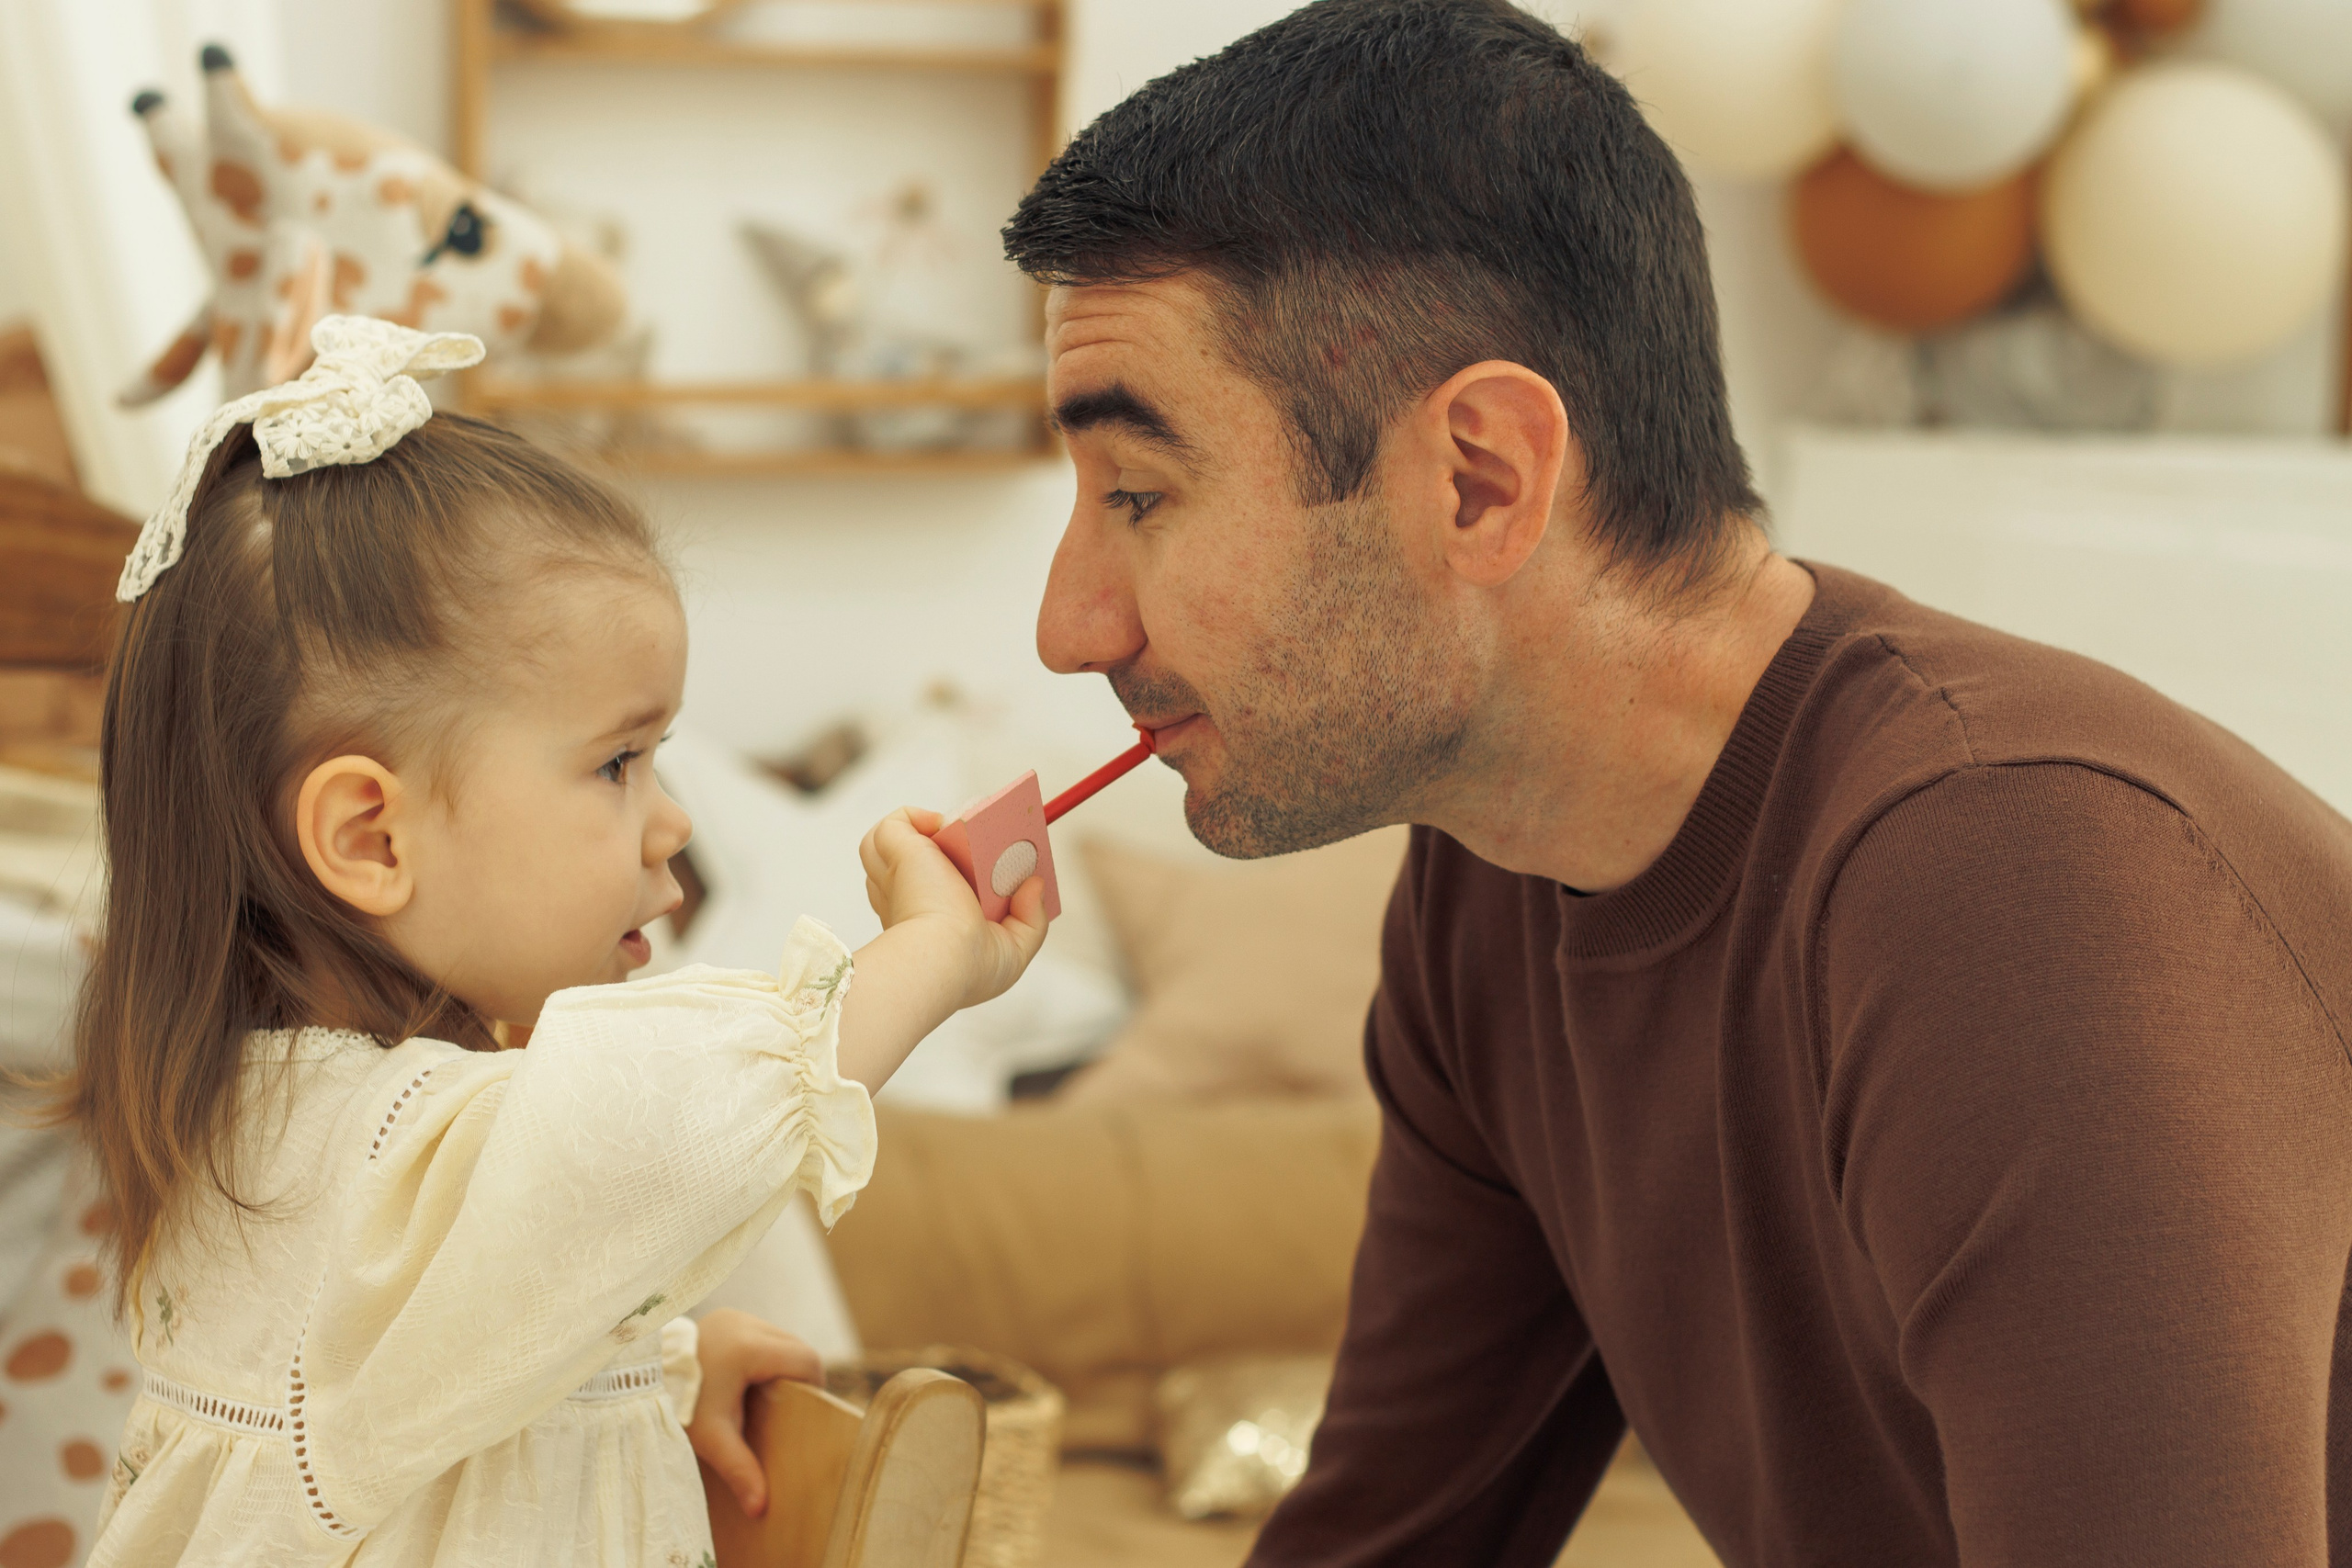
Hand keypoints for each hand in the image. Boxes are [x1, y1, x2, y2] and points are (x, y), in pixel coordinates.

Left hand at [686, 1308, 822, 1518]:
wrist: (634, 1377)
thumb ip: (740, 1469)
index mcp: (749, 1348)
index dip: (813, 1384)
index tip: (804, 1409)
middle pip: (796, 1346)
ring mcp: (734, 1316)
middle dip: (797, 1375)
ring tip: (765, 1395)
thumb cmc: (675, 1406)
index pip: (806, 1360)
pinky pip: (760, 1333)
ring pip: (780, 1338)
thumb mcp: (710, 1438)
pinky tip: (748, 1378)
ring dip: (780, 1363)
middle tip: (785, 1407)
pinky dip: (763, 1354)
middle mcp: (745, 1323)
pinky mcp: (724, 1316)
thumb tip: (760, 1509)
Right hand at [858, 806, 1049, 1011]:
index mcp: (929, 922)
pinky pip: (892, 827)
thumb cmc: (969, 967)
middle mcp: (907, 899)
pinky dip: (914, 817)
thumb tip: (1034, 885)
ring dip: (922, 833)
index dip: (958, 873)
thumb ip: (1031, 919)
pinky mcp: (896, 853)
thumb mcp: (1014, 950)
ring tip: (959, 834)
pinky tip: (942, 826)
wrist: (942, 958)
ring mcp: (897, 876)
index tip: (988, 866)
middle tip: (982, 844)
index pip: (934, 889)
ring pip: (892, 845)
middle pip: (914, 861)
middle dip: (944, 846)